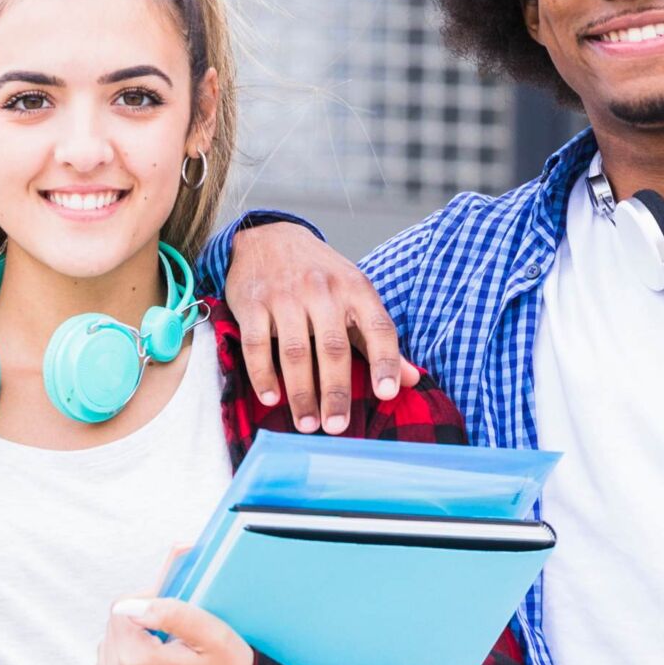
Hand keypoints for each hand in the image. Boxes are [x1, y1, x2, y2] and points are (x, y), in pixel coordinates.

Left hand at [89, 598, 257, 664]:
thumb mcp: (215, 635)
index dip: (146, 605)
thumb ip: (171, 612)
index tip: (169, 619)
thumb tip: (128, 607)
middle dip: (135, 632)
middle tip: (169, 643)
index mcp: (137, 661)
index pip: (119, 611)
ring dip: (125, 656)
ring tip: (159, 664)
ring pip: (103, 662)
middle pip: (110, 636)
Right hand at [226, 222, 418, 433]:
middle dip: (336, 391)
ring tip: (306, 424)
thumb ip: (377, 339)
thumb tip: (411, 380)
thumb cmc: (320, 276)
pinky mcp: (253, 302)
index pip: (378, 328)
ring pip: (295, 351)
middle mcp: (323, 290)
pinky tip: (271, 398)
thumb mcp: (354, 296)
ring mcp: (285, 295)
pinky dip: (263, 374)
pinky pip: (257, 344)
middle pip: (333, 348)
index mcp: (356, 289)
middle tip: (337, 427)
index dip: (386, 361)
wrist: (269, 237)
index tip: (388, 393)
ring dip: (301, 392)